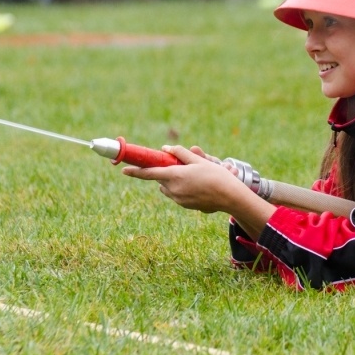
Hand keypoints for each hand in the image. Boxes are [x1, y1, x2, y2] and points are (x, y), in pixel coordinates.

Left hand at [122, 145, 249, 213]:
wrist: (230, 197)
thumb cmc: (216, 176)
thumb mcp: (198, 160)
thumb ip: (180, 154)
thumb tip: (165, 149)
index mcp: (175, 176)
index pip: (149, 173)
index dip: (135, 171)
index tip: (124, 170)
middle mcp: (174, 189)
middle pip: (160, 179)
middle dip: (165, 171)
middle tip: (178, 165)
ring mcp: (179, 199)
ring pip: (168, 187)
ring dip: (172, 180)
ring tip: (191, 176)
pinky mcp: (185, 206)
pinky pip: (176, 194)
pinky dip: (180, 188)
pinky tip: (197, 185)